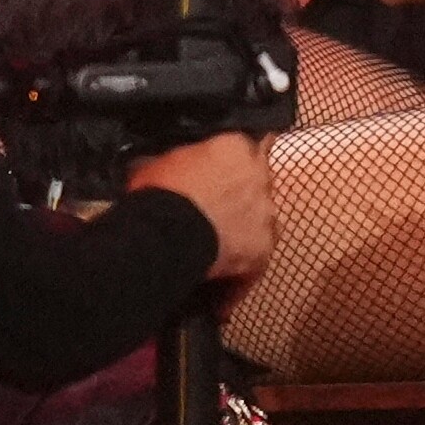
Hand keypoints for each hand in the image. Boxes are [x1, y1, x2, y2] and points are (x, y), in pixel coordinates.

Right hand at [127, 131, 274, 280]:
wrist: (164, 235)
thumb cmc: (159, 194)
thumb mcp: (159, 162)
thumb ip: (181, 158)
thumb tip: (173, 164)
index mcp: (235, 147)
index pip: (244, 147)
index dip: (231, 164)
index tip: (220, 173)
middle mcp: (259, 175)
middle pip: (257, 181)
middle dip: (241, 194)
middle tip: (216, 208)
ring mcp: (265, 212)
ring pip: (262, 218)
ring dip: (245, 227)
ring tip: (218, 242)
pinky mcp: (263, 247)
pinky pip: (257, 258)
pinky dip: (242, 266)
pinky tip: (222, 277)